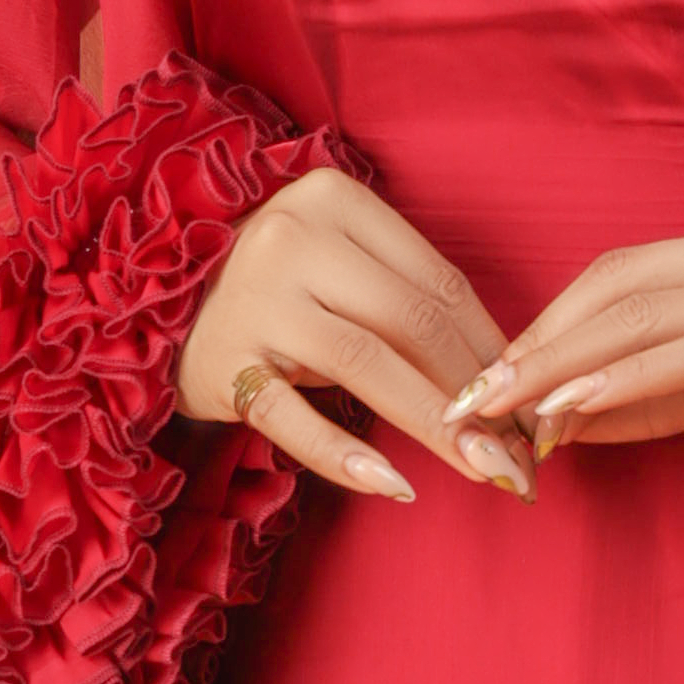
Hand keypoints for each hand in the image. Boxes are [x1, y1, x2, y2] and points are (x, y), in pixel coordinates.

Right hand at [176, 164, 531, 499]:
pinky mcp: (222, 364)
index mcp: (334, 199)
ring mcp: (255, 301)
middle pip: (413, 322)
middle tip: (517, 453)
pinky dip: (347, 456)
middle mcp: (292, 239)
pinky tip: (395, 484)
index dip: (494, 350)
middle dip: (477, 395)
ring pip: (368, 365)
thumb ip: (405, 295)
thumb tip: (500, 374)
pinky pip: (296, 418)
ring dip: (434, 426)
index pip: (438, 282)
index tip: (527, 403)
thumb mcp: (337, 261)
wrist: (155, 303)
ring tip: (483, 471)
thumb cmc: (274, 286)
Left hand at [453, 203, 683, 473]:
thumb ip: (657, 393)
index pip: (626, 271)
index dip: (555, 321)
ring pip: (633, 315)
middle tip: (477, 394)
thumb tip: (567, 422)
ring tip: (503, 412)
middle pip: (615, 282)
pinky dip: (612, 384)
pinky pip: (677, 356)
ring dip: (557, 367)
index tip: (501, 371)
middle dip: (536, 340)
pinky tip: (569, 415)